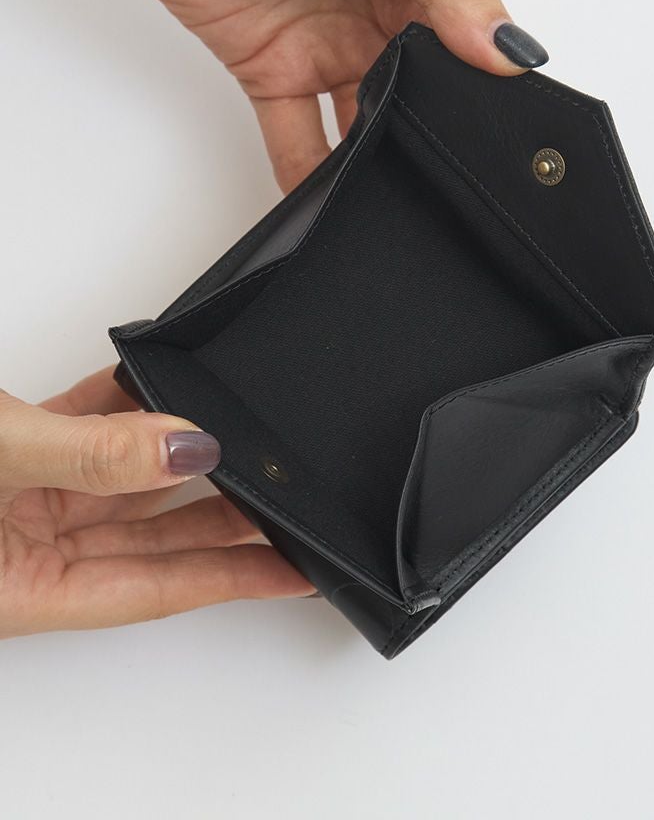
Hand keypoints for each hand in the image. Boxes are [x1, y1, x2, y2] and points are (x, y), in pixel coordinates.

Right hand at [0, 367, 313, 638]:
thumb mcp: (0, 458)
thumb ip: (92, 456)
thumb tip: (182, 447)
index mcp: (23, 590)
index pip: (159, 588)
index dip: (236, 579)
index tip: (301, 573)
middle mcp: (26, 553)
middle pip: (151, 539)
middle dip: (222, 513)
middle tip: (285, 496)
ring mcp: (16, 502)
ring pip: (122, 482)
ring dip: (174, 452)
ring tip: (234, 434)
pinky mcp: (6, 453)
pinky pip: (78, 429)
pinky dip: (115, 404)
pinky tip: (156, 385)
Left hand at [12, 0, 547, 192]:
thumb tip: (505, 52)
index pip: (468, 51)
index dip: (479, 96)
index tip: (488, 143)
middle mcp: (378, 16)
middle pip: (417, 99)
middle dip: (425, 140)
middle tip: (434, 187)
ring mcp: (326, 48)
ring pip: (361, 127)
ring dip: (368, 164)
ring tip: (380, 201)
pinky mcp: (274, 71)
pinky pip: (298, 138)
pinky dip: (307, 175)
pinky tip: (320, 203)